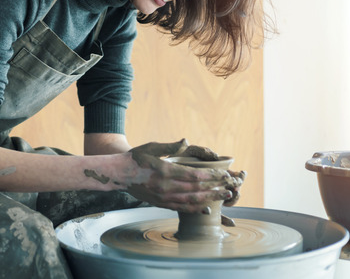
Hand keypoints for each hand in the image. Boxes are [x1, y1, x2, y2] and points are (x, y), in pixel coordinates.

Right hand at [121, 139, 242, 213]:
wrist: (118, 174)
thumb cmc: (135, 158)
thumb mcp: (152, 147)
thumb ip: (170, 147)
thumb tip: (186, 141)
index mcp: (165, 171)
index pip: (195, 175)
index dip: (212, 176)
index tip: (224, 174)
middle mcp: (166, 186)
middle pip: (197, 189)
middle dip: (216, 188)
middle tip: (231, 188)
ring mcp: (163, 197)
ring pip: (191, 200)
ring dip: (210, 199)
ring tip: (224, 197)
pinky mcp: (160, 203)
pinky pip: (181, 208)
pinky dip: (195, 209)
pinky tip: (206, 209)